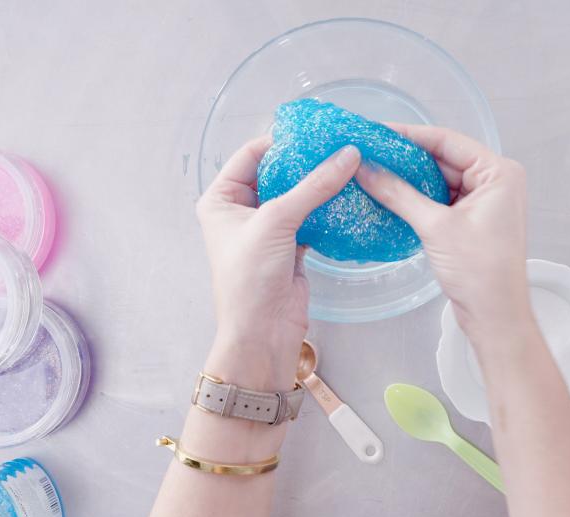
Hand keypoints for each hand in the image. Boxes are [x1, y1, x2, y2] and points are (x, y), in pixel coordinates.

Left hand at [196, 139, 360, 387]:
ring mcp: (267, 229)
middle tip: (338, 144)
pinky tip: (348, 195)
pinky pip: (311, 217)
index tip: (315, 131)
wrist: (262, 333)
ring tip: (348, 164)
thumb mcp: (277, 222)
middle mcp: (241, 211)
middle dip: (306, 161)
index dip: (281, 141)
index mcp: (221, 199)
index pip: (251, 155)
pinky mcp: (291, 246)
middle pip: (277, 174)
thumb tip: (347, 155)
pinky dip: (327, 208)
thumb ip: (314, 186)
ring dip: (319, 184)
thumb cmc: (250, 278)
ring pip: (296, 196)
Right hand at [355, 124, 529, 334]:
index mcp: (499, 173)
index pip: (447, 142)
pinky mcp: (471, 220)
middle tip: (370, 152)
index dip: (410, 136)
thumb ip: (399, 194)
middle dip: (406, 159)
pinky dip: (416, 198)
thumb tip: (368, 170)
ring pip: (438, 180)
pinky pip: (439, 199)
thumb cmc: (481, 272)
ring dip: (409, 179)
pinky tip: (390, 195)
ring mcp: (483, 202)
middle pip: (442, 159)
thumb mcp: (435, 227)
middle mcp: (495, 182)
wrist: (495, 315)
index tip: (379, 132)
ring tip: (374, 171)